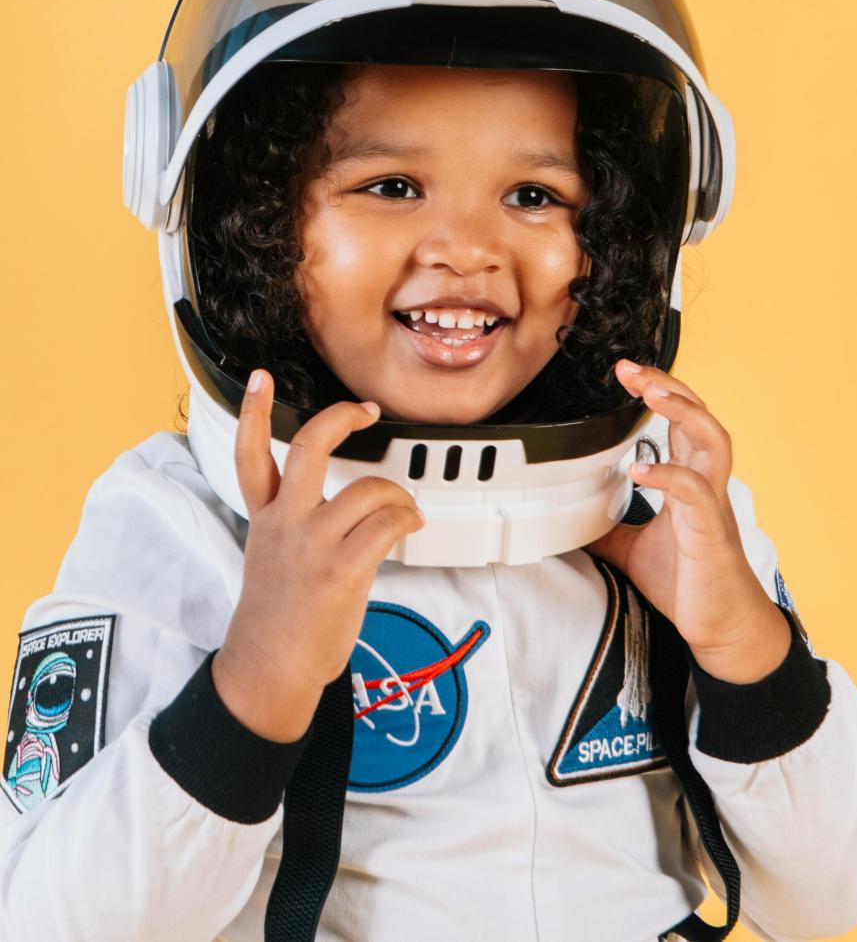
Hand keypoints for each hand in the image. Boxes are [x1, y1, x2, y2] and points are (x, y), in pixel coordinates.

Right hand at [212, 370, 424, 740]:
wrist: (269, 671)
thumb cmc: (278, 620)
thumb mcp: (272, 559)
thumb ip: (299, 525)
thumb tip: (353, 507)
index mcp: (265, 519)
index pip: (250, 455)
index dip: (255, 412)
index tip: (261, 378)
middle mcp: (285, 523)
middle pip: (309, 448)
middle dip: (340, 419)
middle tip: (365, 411)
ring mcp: (312, 545)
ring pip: (368, 489)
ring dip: (398, 495)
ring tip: (406, 510)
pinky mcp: (340, 571)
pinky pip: (387, 525)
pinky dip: (408, 520)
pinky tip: (412, 526)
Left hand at [586, 360, 790, 682]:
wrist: (723, 627)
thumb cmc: (690, 584)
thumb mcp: (634, 550)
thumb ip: (609, 529)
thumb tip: (570, 521)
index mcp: (690, 482)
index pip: (680, 421)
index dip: (658, 392)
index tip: (627, 372)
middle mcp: (705, 484)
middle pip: (699, 416)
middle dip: (667, 384)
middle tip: (631, 368)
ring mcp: (711, 505)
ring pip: (712, 439)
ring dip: (682, 411)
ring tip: (651, 392)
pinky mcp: (710, 533)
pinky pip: (695, 492)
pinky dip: (668, 474)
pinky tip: (640, 469)